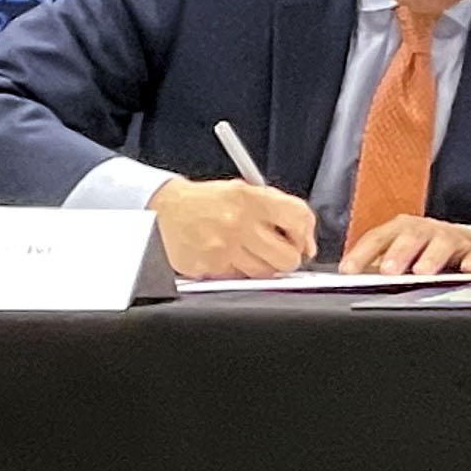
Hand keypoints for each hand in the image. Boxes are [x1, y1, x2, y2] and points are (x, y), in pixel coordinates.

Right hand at [146, 178, 316, 279]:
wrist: (164, 208)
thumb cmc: (208, 200)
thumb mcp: (245, 190)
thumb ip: (278, 208)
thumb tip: (305, 238)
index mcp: (251, 199)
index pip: (298, 218)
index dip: (307, 235)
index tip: (304, 243)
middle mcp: (237, 223)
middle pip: (287, 258)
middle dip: (288, 258)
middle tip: (279, 252)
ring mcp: (221, 248)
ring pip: (264, 274)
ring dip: (263, 267)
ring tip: (250, 253)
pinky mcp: (206, 267)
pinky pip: (237, 279)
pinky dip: (237, 272)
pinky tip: (229, 256)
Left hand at [340, 215, 470, 276]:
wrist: (461, 244)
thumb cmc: (421, 253)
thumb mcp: (396, 258)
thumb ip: (375, 267)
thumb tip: (349, 281)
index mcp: (400, 230)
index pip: (378, 238)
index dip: (362, 253)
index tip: (348, 271)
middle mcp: (426, 230)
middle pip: (411, 235)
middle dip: (399, 252)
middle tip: (389, 270)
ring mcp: (452, 236)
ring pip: (443, 241)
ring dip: (432, 256)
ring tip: (423, 272)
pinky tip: (467, 269)